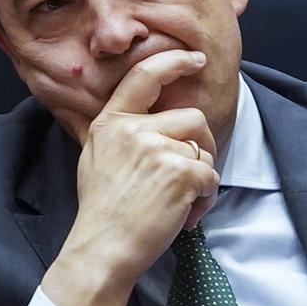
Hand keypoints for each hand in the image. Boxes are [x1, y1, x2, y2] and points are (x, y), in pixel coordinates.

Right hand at [44, 50, 220, 305]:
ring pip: (203, 147)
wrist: (103, 246)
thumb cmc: (100, 209)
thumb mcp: (95, 156)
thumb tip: (145, 117)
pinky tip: (183, 215)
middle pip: (191, 117)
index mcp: (110, 122)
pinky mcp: (180, 172)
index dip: (174, 62)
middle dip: (199, 144)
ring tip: (181, 200)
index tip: (194, 58)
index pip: (144, 77)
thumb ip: (118, 131)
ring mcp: (157, 148)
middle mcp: (133, 128)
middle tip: (187, 175)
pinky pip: (211, 176)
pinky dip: (205, 199)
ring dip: (202, 174)